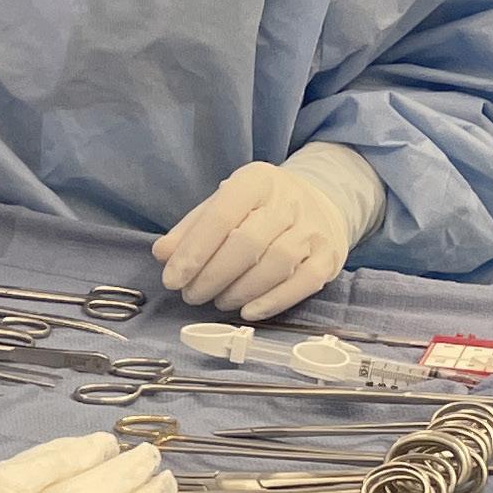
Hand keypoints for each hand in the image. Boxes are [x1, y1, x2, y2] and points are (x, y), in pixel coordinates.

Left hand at [153, 162, 356, 320]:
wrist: (319, 201)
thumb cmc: (258, 208)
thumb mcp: (221, 205)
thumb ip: (191, 229)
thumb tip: (163, 254)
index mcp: (256, 181)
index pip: (221, 216)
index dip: (193, 252)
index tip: (172, 279)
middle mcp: (289, 202)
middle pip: (247, 243)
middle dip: (213, 276)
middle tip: (192, 295)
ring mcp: (313, 229)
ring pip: (276, 264)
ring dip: (240, 291)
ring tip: (218, 301)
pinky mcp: (329, 256)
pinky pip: (303, 283)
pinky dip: (273, 301)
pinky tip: (248, 311)